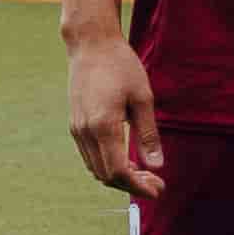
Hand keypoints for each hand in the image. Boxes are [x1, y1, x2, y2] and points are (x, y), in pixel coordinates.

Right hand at [63, 36, 165, 199]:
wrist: (91, 45)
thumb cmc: (121, 66)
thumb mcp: (143, 98)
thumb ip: (148, 134)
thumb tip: (157, 165)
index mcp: (102, 126)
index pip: (118, 172)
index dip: (138, 186)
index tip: (158, 189)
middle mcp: (84, 132)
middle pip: (105, 175)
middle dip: (131, 185)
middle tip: (157, 183)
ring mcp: (76, 129)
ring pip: (95, 168)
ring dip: (119, 177)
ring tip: (146, 174)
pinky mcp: (75, 124)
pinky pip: (90, 156)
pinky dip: (108, 165)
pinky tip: (128, 160)